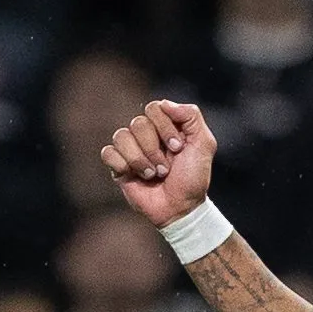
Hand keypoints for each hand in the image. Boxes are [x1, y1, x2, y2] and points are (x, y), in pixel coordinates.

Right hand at [99, 100, 216, 227]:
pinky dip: (123, 165)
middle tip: (167, 167)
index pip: (154, 108)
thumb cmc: (193, 178)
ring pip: (121, 136)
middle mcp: (147, 134)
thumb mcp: (204, 144)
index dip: (164, 127)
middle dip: (154, 149)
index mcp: (166, 125)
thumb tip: (165, 103)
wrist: (180, 207)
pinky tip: (135, 176)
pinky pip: (108, 152)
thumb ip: (191, 117)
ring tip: (154, 174)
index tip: (178, 148)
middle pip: (138, 123)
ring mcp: (131, 149)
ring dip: (141, 160)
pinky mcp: (118, 165)